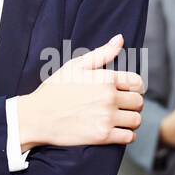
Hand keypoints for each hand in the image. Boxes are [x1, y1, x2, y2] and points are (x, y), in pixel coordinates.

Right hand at [16, 34, 144, 148]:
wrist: (36, 117)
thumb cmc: (54, 90)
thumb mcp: (75, 66)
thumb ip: (101, 53)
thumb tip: (120, 38)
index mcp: (106, 79)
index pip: (137, 83)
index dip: (133, 88)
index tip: (125, 92)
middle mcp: (109, 97)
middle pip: (138, 102)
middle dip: (132, 104)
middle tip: (121, 107)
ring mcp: (106, 118)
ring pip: (136, 120)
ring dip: (130, 120)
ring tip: (120, 119)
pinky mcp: (102, 136)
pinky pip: (128, 137)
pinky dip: (126, 135)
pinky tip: (117, 131)